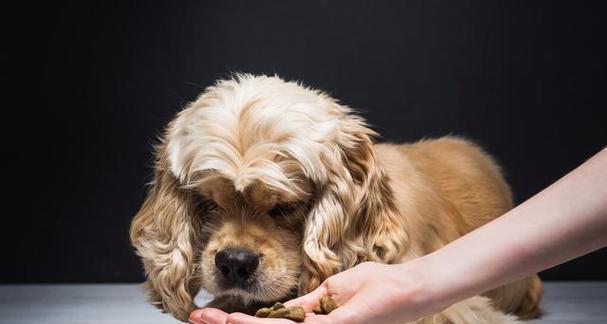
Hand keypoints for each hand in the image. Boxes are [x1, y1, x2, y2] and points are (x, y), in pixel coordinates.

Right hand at [189, 261, 439, 323]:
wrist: (409, 288)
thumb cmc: (376, 287)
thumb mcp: (334, 291)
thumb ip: (307, 305)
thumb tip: (281, 311)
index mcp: (312, 322)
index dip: (238, 322)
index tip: (210, 313)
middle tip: (197, 318)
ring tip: (213, 318)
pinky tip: (245, 322)